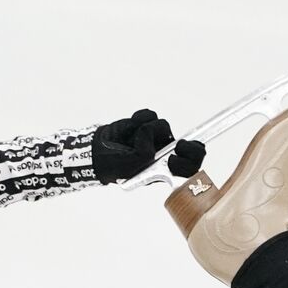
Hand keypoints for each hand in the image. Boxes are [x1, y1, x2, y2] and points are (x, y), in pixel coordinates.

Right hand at [91, 109, 205, 182]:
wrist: (96, 150)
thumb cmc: (113, 163)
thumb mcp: (131, 166)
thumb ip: (145, 155)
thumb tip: (150, 138)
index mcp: (163, 171)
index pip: (189, 169)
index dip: (189, 161)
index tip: (176, 156)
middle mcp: (164, 155)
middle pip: (191, 148)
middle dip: (186, 146)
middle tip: (179, 146)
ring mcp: (157, 139)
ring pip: (163, 126)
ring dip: (145, 129)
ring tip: (130, 138)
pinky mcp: (147, 125)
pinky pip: (149, 116)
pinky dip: (138, 119)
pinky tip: (129, 127)